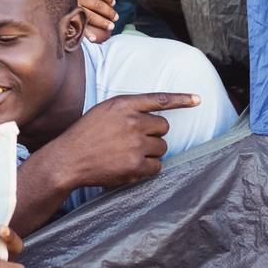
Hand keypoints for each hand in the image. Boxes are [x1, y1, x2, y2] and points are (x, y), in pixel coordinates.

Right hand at [62, 92, 198, 188]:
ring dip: (151, 152)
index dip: (181, 99)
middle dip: (154, 134)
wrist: (69, 159)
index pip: (159, 99)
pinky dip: (148, 168)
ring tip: (128, 154)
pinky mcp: (136, 165)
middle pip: (164, 127)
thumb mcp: (104, 111)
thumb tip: (155, 117)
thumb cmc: (85, 134)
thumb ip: (128, 110)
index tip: (198, 100)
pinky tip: (130, 165)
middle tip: (136, 141)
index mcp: (124, 104)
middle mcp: (132, 121)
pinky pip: (157, 166)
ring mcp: (136, 144)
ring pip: (162, 147)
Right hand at [73, 0, 116, 41]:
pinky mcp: (65, 17)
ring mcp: (72, 7)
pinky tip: (94, 38)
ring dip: (102, 22)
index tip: (113, 2)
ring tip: (111, 26)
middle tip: (116, 17)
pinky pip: (78, 26)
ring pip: (91, 15)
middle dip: (108, 11)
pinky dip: (87, 33)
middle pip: (97, 4)